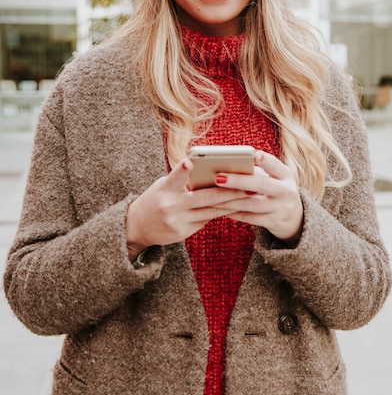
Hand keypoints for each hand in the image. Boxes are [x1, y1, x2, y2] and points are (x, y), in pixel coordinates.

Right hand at [125, 158, 250, 252]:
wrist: (137, 227)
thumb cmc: (156, 198)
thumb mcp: (164, 185)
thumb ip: (183, 180)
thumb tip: (212, 172)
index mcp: (165, 190)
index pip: (174, 177)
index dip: (182, 170)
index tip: (189, 162)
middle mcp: (171, 206)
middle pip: (205, 197)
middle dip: (229, 191)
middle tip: (249, 184)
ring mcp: (178, 221)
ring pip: (211, 211)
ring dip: (233, 203)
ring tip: (251, 195)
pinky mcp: (184, 233)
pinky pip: (208, 219)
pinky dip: (223, 212)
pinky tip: (239, 206)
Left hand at [211, 150, 303, 245]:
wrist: (295, 218)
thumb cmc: (276, 190)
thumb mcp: (276, 178)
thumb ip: (259, 171)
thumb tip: (228, 164)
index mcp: (286, 175)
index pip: (275, 165)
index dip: (265, 160)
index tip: (253, 154)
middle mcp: (286, 191)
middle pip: (261, 185)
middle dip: (239, 181)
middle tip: (218, 177)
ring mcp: (280, 208)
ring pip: (251, 204)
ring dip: (229, 200)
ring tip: (211, 195)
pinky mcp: (273, 222)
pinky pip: (249, 218)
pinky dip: (233, 212)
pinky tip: (219, 207)